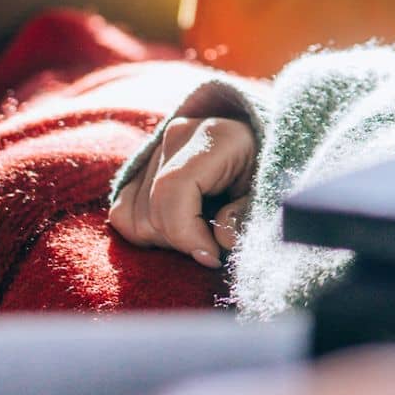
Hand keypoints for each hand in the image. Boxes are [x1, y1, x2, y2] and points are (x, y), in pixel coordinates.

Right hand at [106, 83, 257, 268]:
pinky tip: (179, 229)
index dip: (186, 234)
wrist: (260, 143)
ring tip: (201, 233)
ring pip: (132, 217)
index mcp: (216, 137)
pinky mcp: (140, 165)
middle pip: (152, 211)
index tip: (212, 258)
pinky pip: (122, 213)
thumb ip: (248, 215)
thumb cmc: (270, 171)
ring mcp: (155, 148)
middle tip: (214, 246)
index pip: (173, 190)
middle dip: (181, 242)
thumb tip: (222, 241)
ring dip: (164, 239)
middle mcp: (178, 135)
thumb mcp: (272, 191)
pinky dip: (145, 232)